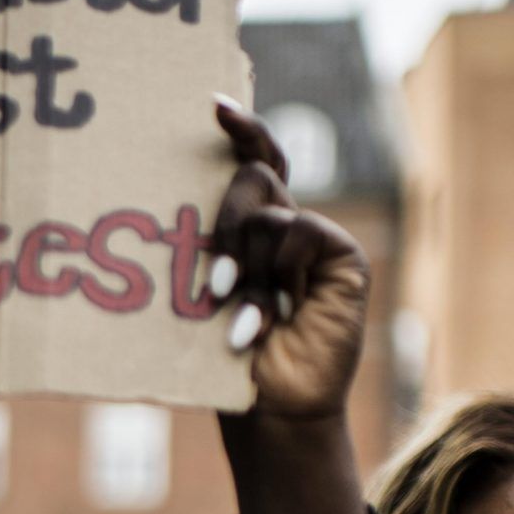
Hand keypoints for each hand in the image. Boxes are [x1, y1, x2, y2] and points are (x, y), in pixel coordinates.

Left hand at [208, 96, 369, 422]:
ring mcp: (316, 240)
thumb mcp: (205, 294)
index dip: (241, 129)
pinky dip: (278, 273)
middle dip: (226, 222)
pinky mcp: (344, 258)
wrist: (267, 408)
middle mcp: (286, 225)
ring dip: (246, 267)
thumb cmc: (224, 356)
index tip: (212, 105)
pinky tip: (268, 319)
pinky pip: (302, 232)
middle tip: (215, 282)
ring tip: (237, 313)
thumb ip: (207, 247)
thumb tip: (169, 203)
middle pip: (254, 177)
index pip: (253, 162)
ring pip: (270, 213)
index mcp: (252, 227)